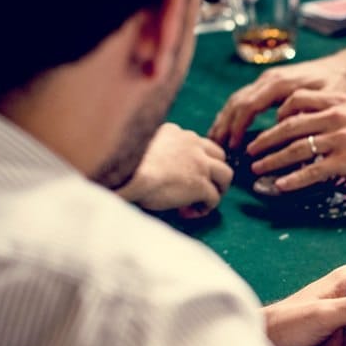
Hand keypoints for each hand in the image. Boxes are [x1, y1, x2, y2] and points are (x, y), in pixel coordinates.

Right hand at [115, 123, 232, 218]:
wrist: (124, 174)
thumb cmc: (120, 165)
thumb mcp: (137, 149)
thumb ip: (151, 152)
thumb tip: (152, 170)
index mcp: (174, 132)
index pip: (197, 143)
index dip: (195, 160)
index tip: (181, 175)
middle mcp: (192, 143)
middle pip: (219, 155)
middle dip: (213, 172)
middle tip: (201, 188)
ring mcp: (200, 164)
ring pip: (225, 175)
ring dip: (217, 189)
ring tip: (202, 202)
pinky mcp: (201, 184)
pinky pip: (214, 198)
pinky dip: (205, 208)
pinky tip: (188, 213)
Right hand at [208, 56, 345, 149]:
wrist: (343, 68)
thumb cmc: (337, 85)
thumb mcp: (325, 101)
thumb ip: (304, 113)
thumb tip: (282, 128)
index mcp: (280, 83)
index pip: (249, 105)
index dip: (238, 126)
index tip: (233, 146)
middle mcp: (268, 79)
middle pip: (237, 101)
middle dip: (224, 125)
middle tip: (215, 147)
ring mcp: (266, 80)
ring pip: (237, 99)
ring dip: (224, 119)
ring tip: (214, 141)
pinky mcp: (268, 84)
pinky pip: (244, 98)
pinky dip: (232, 114)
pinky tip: (226, 128)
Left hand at [245, 89, 345, 191]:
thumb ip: (338, 116)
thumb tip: (316, 128)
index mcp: (338, 102)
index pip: (297, 101)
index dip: (278, 114)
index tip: (270, 125)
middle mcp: (335, 117)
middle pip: (289, 126)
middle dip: (265, 139)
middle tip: (251, 150)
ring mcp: (340, 139)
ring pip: (295, 149)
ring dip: (272, 160)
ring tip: (258, 169)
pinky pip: (312, 171)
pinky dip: (293, 180)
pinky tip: (281, 186)